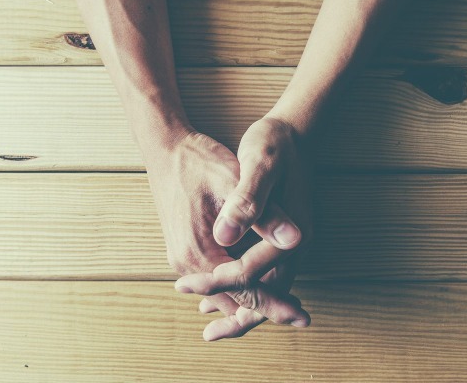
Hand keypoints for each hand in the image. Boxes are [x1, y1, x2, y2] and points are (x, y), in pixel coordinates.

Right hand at [174, 117, 314, 338]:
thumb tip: (297, 239)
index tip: (302, 316)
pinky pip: (215, 277)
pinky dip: (238, 285)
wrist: (165, 148)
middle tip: (302, 318)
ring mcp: (183, 258)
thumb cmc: (198, 161)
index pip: (243, 292)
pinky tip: (261, 283)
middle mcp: (186, 262)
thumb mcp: (234, 182)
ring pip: (224, 293)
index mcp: (199, 251)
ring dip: (253, 298)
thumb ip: (265, 214)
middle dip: (266, 308)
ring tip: (287, 305)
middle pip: (232, 301)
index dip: (275, 304)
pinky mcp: (186, 249)